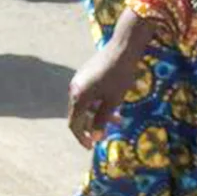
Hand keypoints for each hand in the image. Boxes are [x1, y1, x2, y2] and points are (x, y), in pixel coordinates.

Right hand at [66, 22, 148, 146]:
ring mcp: (78, 80)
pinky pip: (87, 93)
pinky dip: (97, 102)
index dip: (82, 138)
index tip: (92, 147)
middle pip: (78, 114)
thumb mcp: (113, 101)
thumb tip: (95, 137)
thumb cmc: (120, 76)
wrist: (122, 48)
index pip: (74, 124)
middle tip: (108, 133)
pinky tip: (113, 103)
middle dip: (92, 125)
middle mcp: (74, 89)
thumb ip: (102, 120)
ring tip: (117, 118)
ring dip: (98, 114)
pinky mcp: (85, 73)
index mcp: (78, 97)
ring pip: (85, 104)